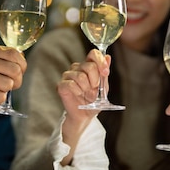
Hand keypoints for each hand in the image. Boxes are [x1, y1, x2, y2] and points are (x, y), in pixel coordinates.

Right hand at [56, 49, 108, 163]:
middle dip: (95, 81)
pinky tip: (78, 95)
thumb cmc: (94, 101)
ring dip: (86, 89)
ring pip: (80, 76)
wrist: (86, 116)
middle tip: (94, 90)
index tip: (105, 72)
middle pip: (88, 66)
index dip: (100, 61)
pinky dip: (78, 92)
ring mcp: (68, 76)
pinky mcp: (61, 85)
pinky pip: (71, 84)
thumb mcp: (103, 87)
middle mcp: (77, 68)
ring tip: (86, 95)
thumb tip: (108, 57)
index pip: (93, 53)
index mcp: (88, 66)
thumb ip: (104, 72)